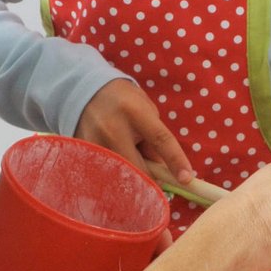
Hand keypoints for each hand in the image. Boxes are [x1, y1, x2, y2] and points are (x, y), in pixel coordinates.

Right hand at [77, 79, 196, 184]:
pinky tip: (114, 161)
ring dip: (132, 174)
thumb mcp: (146, 112)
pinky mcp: (84, 153)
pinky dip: (116, 174)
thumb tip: (166, 173)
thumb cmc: (125, 102)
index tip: (186, 179)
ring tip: (127, 155)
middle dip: (151, 179)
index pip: (161, 140)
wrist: (85, 91)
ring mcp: (95, 142)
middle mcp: (113, 128)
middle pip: (139, 168)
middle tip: (156, 178)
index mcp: (134, 112)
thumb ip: (156, 140)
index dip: (175, 160)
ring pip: (122, 175)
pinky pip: (106, 174)